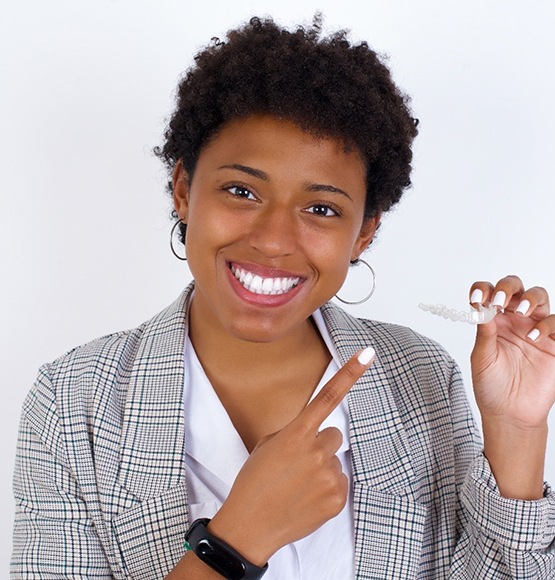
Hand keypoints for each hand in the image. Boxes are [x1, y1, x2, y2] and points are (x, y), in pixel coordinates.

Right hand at [207, 347, 375, 564]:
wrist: (250, 525)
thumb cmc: (254, 482)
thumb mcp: (266, 446)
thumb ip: (294, 433)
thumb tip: (315, 435)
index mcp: (296, 434)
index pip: (327, 397)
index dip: (349, 373)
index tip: (367, 353)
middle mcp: (316, 452)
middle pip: (333, 436)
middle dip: (319, 445)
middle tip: (298, 464)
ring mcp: (329, 476)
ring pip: (335, 461)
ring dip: (322, 468)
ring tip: (298, 485)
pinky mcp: (337, 498)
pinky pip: (339, 482)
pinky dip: (326, 489)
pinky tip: (306, 498)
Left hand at [469, 275, 554, 498]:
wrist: (510, 413)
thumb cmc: (491, 386)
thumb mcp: (482, 358)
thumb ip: (485, 333)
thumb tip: (481, 307)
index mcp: (493, 320)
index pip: (488, 293)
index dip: (483, 290)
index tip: (477, 299)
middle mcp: (514, 320)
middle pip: (516, 287)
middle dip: (508, 287)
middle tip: (501, 300)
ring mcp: (536, 329)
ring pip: (539, 297)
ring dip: (530, 298)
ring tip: (520, 312)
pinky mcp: (554, 343)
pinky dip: (547, 324)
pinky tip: (534, 337)